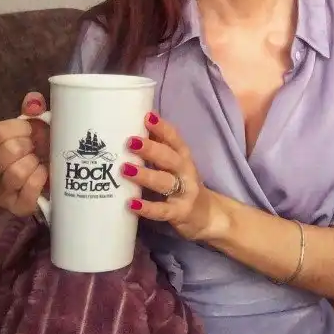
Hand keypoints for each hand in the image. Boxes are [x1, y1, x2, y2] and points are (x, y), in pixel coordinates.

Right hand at [0, 92, 49, 215]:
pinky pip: (25, 196)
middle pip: (5, 154)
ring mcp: (0, 191)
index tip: (32, 130)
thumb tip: (33, 102)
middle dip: (28, 148)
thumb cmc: (44, 145)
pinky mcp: (15, 207)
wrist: (57, 174)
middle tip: (38, 148)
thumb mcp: (39, 123)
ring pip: (14, 175)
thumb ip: (34, 108)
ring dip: (34, 166)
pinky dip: (38, 183)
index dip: (19, 129)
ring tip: (42, 163)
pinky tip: (45, 176)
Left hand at [123, 113, 226, 241]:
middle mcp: (186, 171)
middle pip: (169, 157)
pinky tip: (131, 204)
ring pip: (164, 181)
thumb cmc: (183, 185)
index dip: (162, 127)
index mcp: (184, 157)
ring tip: (125, 169)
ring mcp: (185, 192)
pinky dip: (147, 207)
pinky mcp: (180, 213)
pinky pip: (162, 210)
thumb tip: (132, 131)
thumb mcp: (176, 166)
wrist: (209, 216)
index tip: (147, 116)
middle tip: (130, 141)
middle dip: (150, 149)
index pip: (174, 139)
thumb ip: (159, 150)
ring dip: (145, 175)